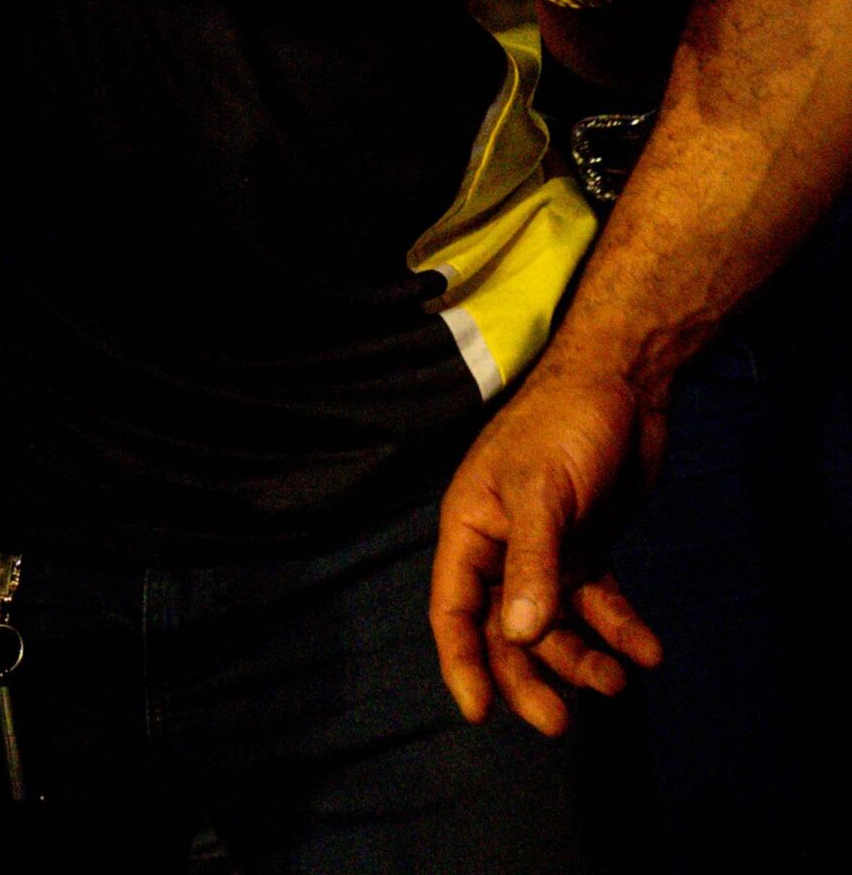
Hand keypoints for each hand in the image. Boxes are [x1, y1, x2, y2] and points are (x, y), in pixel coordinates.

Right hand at [430, 357, 664, 734]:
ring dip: (582, 658)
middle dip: (530, 677)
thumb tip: (520, 637)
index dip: (461, 661)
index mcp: (471, 526)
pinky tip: (648, 650)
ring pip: (555, 626)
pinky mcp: (589, 547)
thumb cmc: (565, 422)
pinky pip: (599, 603)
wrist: (626, 380)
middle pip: (505, 632)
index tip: (479, 712)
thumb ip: (533, 563)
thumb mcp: (544, 491)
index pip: (454, 608)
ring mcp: (548, 549)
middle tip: (560, 722)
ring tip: (619, 678)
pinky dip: (620, 630)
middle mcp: (502, 545)